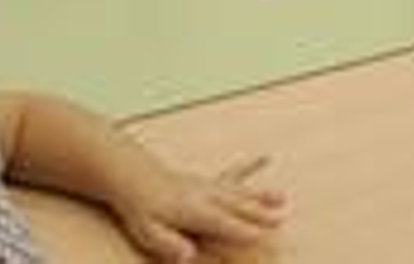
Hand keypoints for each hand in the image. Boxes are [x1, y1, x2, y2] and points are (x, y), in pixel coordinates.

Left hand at [110, 153, 284, 261]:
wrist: (132, 176)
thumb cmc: (140, 207)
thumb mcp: (148, 232)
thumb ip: (169, 245)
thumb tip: (188, 256)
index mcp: (194, 211)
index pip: (224, 223)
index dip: (244, 230)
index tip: (263, 236)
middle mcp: (206, 195)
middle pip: (238, 206)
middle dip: (260, 214)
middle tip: (280, 221)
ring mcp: (208, 185)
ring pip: (239, 190)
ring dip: (260, 195)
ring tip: (281, 198)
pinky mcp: (206, 180)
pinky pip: (231, 173)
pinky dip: (249, 166)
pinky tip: (263, 159)